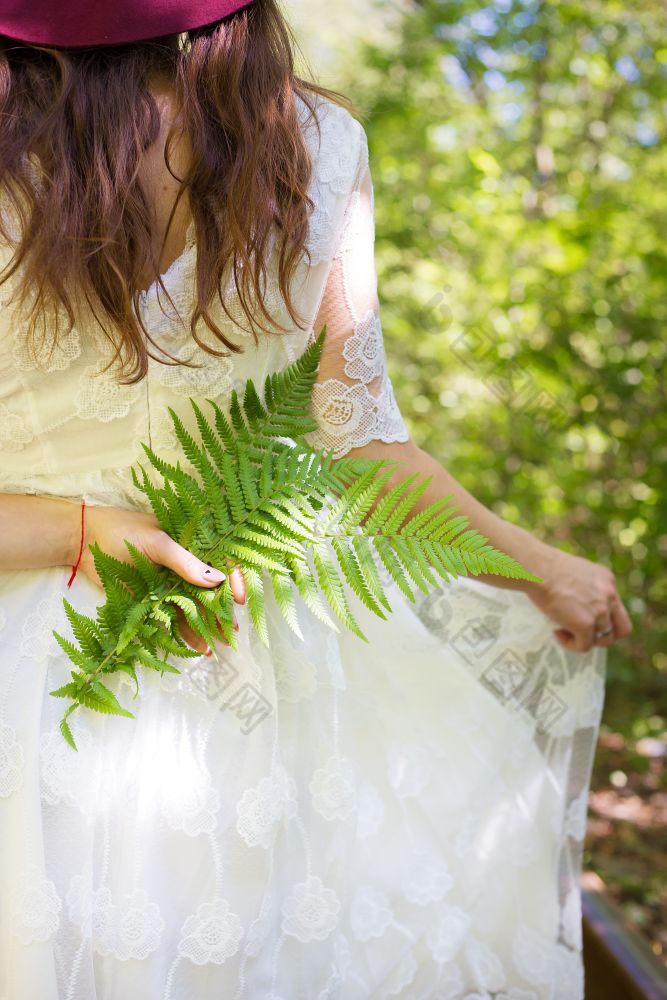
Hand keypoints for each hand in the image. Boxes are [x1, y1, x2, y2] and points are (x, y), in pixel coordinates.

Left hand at [77, 505, 245, 653]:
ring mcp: (169, 586)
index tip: (240, 600)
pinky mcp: (153, 602)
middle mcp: (184, 567)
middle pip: (210, 592)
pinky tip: (196, 647)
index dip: (233, 581)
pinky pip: (173, 620)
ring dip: (205, 628)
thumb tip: (217, 580)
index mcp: (191, 545)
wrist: (83, 543)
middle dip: (222, 613)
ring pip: (194, 610)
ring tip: (215, 646)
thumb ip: (185, 562)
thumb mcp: (157, 543)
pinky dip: (184, 633)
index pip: (221, 562)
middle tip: (232, 634)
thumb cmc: (122, 532)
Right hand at [526, 546, 631, 652]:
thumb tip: (577, 602)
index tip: (582, 615)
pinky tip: (557, 632)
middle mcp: (610, 596)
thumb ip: (585, 586)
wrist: (538, 569)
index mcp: (608, 580)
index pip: (616, 608)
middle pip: (622, 629)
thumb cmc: (545, 567)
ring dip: (585, 639)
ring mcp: (600, 612)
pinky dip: (571, 644)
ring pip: (603, 640)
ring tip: (564, 630)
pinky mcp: (586, 624)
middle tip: (583, 632)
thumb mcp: (575, 572)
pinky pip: (584, 646)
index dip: (602, 618)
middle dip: (604, 634)